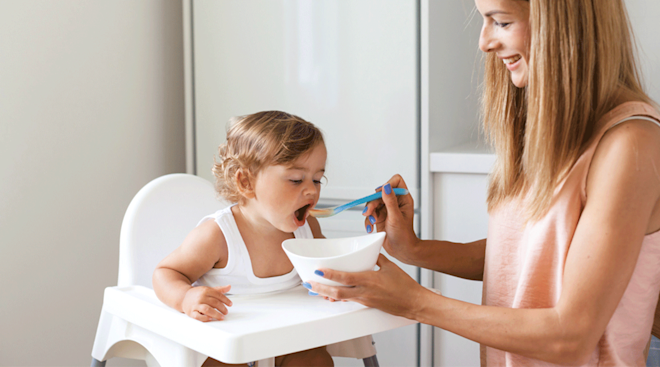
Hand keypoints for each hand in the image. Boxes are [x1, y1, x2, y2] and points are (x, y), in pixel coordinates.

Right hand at [181, 285, 231, 321]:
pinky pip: (198, 316)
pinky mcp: (191, 312)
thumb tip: (229, 286)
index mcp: (206, 290)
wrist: (183, 297)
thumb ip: (219, 289)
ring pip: (207, 309)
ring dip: (216, 314)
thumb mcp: (208, 290)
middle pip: (214, 302)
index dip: (226, 300)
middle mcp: (201, 297)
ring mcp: (196, 305)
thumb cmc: (198, 294)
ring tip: (221, 317)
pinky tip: (210, 318)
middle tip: (226, 312)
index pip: (218, 295)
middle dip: (222, 308)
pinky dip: (204, 318)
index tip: (230, 304)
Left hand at [307, 254, 425, 318]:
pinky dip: (339, 298)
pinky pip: (349, 301)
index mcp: (369, 280)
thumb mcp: (390, 267)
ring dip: (327, 294)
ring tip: (315, 289)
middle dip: (321, 288)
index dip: (330, 274)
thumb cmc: (405, 286)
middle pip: (337, 292)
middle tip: (309, 283)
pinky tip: (332, 296)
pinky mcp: (367, 305)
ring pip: (341, 298)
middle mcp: (364, 292)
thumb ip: (377, 259)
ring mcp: (365, 300)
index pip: (345, 277)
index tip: (318, 270)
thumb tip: (369, 252)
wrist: (414, 303)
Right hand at [364, 175, 418, 260]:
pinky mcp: (380, 217)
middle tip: (369, 212)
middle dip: (373, 203)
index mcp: (403, 199)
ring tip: (371, 222)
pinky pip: (370, 213)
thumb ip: (390, 201)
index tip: (380, 194)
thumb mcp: (396, 217)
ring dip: (369, 212)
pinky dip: (368, 220)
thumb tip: (386, 187)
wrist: (400, 250)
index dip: (387, 185)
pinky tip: (371, 227)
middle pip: (380, 193)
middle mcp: (395, 202)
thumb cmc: (404, 236)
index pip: (396, 182)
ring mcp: (387, 209)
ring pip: (373, 203)